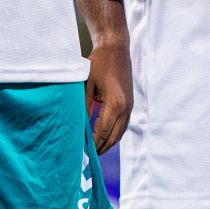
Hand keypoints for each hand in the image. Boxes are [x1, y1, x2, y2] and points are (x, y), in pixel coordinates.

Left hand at [85, 40, 131, 154]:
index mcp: (115, 104)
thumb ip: (84, 106)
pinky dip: (114, 134)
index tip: (83, 153)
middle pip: (114, 137)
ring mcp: (129, 107)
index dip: (93, 144)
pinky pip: (123, 125)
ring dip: (109, 143)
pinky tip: (105, 138)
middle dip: (102, 148)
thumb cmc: (99, 63)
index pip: (102, 131)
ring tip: (96, 152)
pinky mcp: (130, 104)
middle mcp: (125, 108)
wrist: (116, 49)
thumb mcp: (87, 83)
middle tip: (89, 159)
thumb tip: (80, 125)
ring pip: (120, 133)